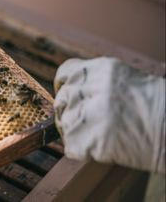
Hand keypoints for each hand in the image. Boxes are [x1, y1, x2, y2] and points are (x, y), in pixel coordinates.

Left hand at [54, 57, 164, 173]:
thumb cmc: (156, 106)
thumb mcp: (125, 78)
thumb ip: (95, 81)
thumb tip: (68, 89)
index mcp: (99, 69)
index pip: (64, 74)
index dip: (65, 86)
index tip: (71, 97)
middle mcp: (89, 88)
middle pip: (61, 99)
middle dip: (70, 111)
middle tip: (89, 122)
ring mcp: (85, 115)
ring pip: (63, 123)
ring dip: (76, 131)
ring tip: (99, 134)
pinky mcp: (86, 140)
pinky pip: (70, 146)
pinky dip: (82, 150)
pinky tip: (101, 147)